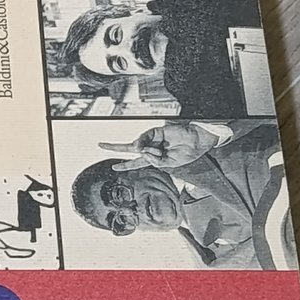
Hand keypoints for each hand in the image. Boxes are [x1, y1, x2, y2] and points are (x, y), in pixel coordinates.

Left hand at [98, 123, 219, 170]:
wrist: (198, 141)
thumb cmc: (188, 153)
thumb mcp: (170, 163)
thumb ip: (155, 161)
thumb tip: (141, 152)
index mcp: (154, 158)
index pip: (136, 162)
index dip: (125, 165)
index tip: (114, 167)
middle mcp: (151, 147)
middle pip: (129, 147)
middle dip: (114, 147)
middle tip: (100, 145)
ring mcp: (153, 139)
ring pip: (139, 146)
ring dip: (145, 152)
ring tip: (158, 153)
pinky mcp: (156, 131)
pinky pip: (145, 139)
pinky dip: (145, 144)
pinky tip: (148, 147)